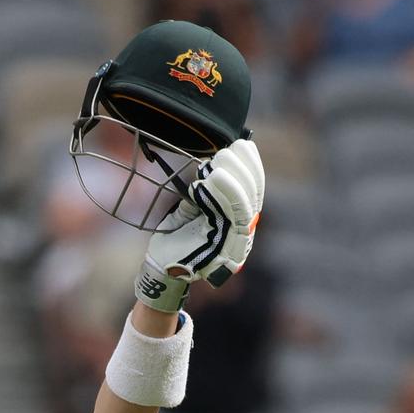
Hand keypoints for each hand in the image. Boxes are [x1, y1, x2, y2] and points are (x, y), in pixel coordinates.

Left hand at [135, 139, 263, 311]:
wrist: (161, 268)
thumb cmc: (174, 239)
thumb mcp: (189, 211)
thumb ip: (201, 193)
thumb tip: (207, 166)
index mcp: (237, 221)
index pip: (253, 190)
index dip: (252, 166)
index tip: (245, 144)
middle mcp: (242, 230)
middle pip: (253, 195)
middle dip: (244, 168)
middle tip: (229, 149)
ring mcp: (235, 240)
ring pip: (244, 204)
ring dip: (234, 179)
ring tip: (220, 161)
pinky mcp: (224, 247)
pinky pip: (229, 216)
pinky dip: (224, 194)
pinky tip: (214, 178)